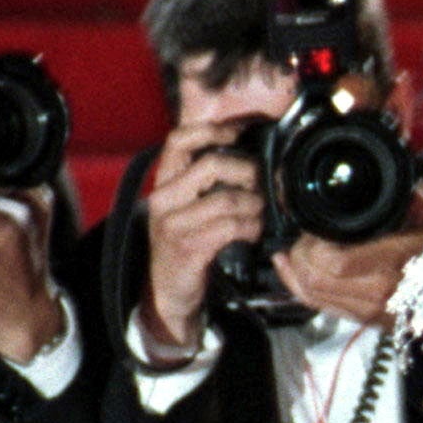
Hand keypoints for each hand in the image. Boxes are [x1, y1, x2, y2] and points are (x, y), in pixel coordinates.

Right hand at [139, 122, 263, 352]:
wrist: (168, 292)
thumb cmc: (185, 243)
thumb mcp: (184, 206)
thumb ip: (202, 180)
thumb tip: (242, 149)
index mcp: (163, 183)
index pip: (179, 140)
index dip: (211, 130)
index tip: (238, 133)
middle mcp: (163, 200)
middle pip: (212, 165)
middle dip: (246, 172)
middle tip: (258, 185)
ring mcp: (174, 225)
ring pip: (228, 199)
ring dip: (254, 206)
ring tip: (258, 214)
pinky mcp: (190, 247)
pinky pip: (231, 226)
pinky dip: (251, 227)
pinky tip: (252, 232)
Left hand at [270, 179, 422, 323]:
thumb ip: (406, 196)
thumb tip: (381, 172)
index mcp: (396, 262)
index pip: (333, 262)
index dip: (312, 244)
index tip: (313, 226)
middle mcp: (380, 292)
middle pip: (314, 279)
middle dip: (298, 254)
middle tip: (301, 236)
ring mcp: (370, 310)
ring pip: (311, 295)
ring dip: (293, 271)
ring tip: (293, 250)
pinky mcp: (364, 320)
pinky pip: (319, 306)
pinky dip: (297, 287)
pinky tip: (289, 269)